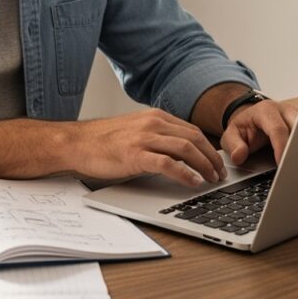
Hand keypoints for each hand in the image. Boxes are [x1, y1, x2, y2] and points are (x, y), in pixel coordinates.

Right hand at [70, 109, 226, 186]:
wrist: (78, 143)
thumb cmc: (104, 141)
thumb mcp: (136, 131)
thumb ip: (157, 136)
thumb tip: (181, 153)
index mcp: (154, 117)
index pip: (192, 130)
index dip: (209, 148)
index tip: (216, 162)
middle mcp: (152, 124)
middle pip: (194, 138)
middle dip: (212, 158)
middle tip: (219, 173)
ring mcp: (144, 138)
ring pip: (186, 149)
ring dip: (203, 166)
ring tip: (210, 179)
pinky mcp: (135, 155)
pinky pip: (168, 163)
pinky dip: (184, 173)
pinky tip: (192, 182)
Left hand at [222, 99, 297, 165]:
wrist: (251, 119)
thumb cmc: (244, 127)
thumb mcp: (231, 135)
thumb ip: (233, 145)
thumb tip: (239, 156)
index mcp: (266, 111)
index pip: (278, 129)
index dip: (281, 147)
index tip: (282, 163)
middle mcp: (284, 110)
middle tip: (295, 167)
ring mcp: (295, 116)